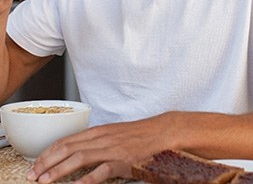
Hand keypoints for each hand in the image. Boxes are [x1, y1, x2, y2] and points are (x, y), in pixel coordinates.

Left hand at [27, 114, 176, 183]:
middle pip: (68, 147)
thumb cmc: (140, 135)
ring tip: (45, 180)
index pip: (67, 139)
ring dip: (59, 170)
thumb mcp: (115, 134)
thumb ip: (97, 142)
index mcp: (99, 131)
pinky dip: (88, 179)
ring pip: (79, 157)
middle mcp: (102, 138)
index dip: (49, 151)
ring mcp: (112, 148)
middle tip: (33, 174)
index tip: (36, 162)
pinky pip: (102, 171)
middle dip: (47, 161)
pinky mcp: (123, 160)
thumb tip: (78, 152)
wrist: (162, 132)